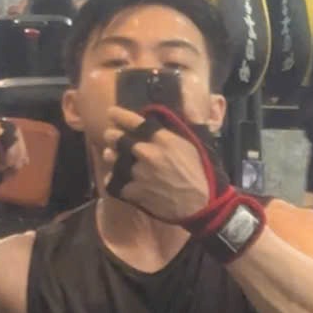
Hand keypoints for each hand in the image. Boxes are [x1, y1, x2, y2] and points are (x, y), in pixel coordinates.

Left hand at [102, 104, 210, 221]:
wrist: (200, 205)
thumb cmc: (201, 173)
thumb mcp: (194, 144)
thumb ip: (179, 126)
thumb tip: (172, 106)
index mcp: (163, 139)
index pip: (133, 121)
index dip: (118, 115)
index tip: (111, 113)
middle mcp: (147, 153)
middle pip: (116, 138)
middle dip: (112, 135)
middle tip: (112, 136)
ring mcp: (137, 173)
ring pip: (111, 158)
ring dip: (111, 155)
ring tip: (113, 155)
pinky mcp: (133, 192)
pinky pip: (112, 181)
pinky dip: (112, 178)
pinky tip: (116, 178)